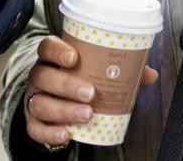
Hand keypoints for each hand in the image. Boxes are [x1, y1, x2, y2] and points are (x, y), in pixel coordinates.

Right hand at [24, 36, 157, 148]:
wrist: (57, 107)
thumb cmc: (78, 82)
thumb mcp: (95, 73)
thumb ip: (120, 71)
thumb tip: (149, 73)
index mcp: (53, 59)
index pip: (47, 47)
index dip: (57, 51)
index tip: (73, 57)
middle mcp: (40, 76)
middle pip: (43, 76)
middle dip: (66, 85)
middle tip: (90, 93)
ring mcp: (34, 99)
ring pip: (40, 103)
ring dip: (63, 110)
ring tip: (87, 115)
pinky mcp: (33, 121)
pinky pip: (36, 128)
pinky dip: (51, 132)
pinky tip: (68, 134)